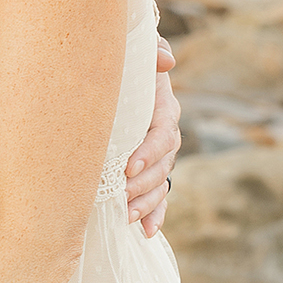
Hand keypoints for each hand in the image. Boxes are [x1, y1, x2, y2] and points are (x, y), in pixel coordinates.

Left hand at [124, 39, 179, 237]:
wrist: (116, 81)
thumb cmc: (126, 66)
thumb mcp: (139, 52)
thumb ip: (154, 50)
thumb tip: (167, 62)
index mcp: (165, 111)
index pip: (163, 135)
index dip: (148, 152)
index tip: (128, 166)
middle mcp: (166, 137)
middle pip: (162, 166)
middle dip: (143, 185)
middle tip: (121, 197)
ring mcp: (159, 158)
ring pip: (160, 185)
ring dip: (146, 203)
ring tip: (126, 217)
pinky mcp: (149, 173)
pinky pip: (159, 197)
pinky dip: (155, 215)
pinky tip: (146, 232)